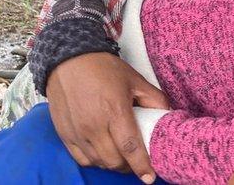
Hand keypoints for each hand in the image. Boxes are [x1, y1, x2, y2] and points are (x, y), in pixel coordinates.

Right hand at [46, 52, 170, 183]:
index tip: (149, 177)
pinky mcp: (65, 134)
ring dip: (113, 164)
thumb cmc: (103, 68)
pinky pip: (82, 159)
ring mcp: (77, 132)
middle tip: (137, 161)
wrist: (68, 60)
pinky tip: (103, 153)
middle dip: (129, 166)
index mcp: (115, 111)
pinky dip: (95, 161)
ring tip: (122, 157)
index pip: (130, 147)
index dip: (142, 165)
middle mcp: (94, 125)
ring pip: (98, 162)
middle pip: (114, 160)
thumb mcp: (135, 79)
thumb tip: (168, 115)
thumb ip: (154, 99)